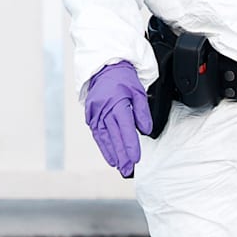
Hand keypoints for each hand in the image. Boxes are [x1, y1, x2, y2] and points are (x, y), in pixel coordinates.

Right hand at [84, 62, 152, 177]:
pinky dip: (103, 146)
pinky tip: (109, 156)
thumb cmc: (123, 78)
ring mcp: (95, 113)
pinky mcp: (91, 115)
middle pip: (114, 136)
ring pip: (104, 137)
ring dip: (111, 153)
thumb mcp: (138, 91)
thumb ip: (142, 112)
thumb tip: (145, 130)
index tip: (135, 158)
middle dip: (121, 154)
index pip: (125, 128)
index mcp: (117, 102)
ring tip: (118, 166)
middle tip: (127, 169)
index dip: (130, 145)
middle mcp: (104, 109)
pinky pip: (97, 133)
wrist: (104, 67)